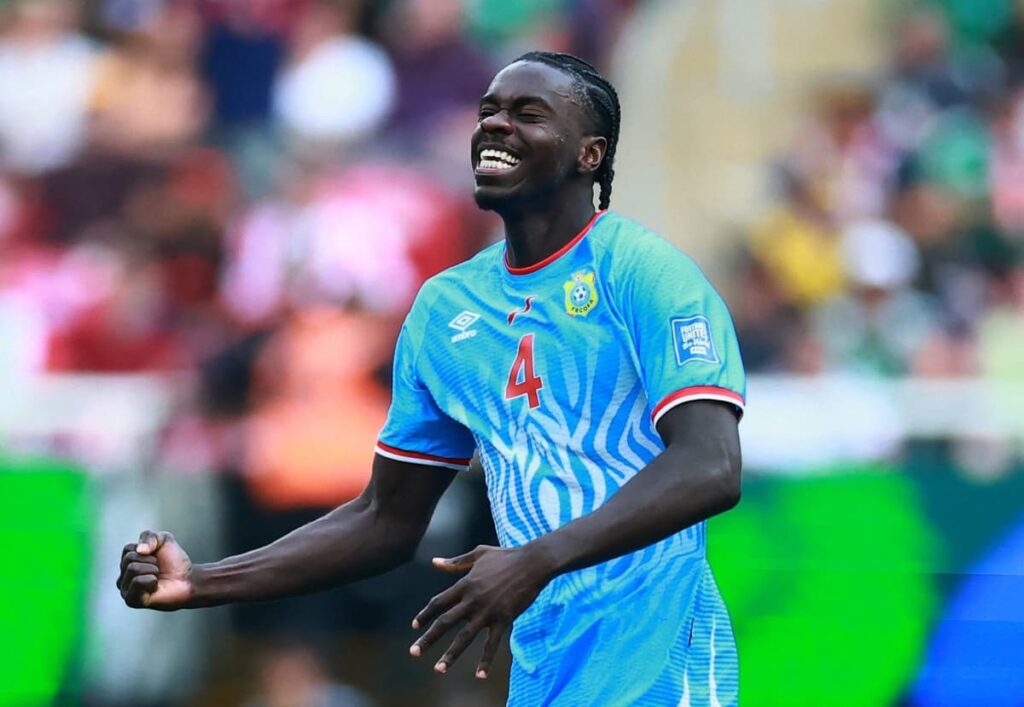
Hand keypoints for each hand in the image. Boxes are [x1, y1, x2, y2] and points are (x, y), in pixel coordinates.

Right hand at [117, 530, 192, 609]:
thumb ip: (150, 537)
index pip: (128, 549)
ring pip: (133, 569)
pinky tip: (155, 586)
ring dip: (152, 570)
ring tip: (158, 577)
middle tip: (159, 569)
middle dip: (151, 561)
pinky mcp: (132, 600)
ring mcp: (126, 589)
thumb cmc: (174, 561)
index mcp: (127, 562)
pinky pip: (137, 583)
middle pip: (130, 559)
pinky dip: (151, 581)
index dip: (148, 549)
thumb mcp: (164, 540)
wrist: (187, 579)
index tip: (156, 556)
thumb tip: (140, 550)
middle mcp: (123, 576)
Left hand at [409, 544, 552, 678]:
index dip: (425, 614)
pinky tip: (480, 675)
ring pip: (464, 637)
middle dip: (428, 638)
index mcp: (465, 584)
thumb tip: (435, 562)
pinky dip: (486, 660)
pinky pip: (492, 643)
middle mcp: (472, 600)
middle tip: (414, 652)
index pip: (438, 602)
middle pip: (445, 622)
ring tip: (439, 669)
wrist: (532, 563)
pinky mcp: (503, 619)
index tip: (415, 625)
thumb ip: (455, 562)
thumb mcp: (478, 554)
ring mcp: (487, 611)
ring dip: (450, 654)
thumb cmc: (505, 557)